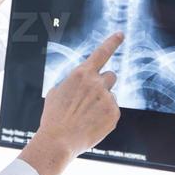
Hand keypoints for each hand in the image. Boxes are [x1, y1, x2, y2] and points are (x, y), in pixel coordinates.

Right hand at [17, 32, 122, 174]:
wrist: (58, 140)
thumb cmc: (54, 117)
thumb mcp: (56, 93)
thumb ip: (72, 83)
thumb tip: (80, 85)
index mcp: (81, 74)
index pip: (101, 53)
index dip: (112, 42)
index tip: (121, 34)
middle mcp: (97, 83)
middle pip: (111, 76)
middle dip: (104, 84)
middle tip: (93, 98)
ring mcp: (107, 98)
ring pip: (111, 95)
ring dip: (103, 102)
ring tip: (87, 116)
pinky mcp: (114, 114)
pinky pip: (113, 110)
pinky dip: (105, 116)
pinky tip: (92, 124)